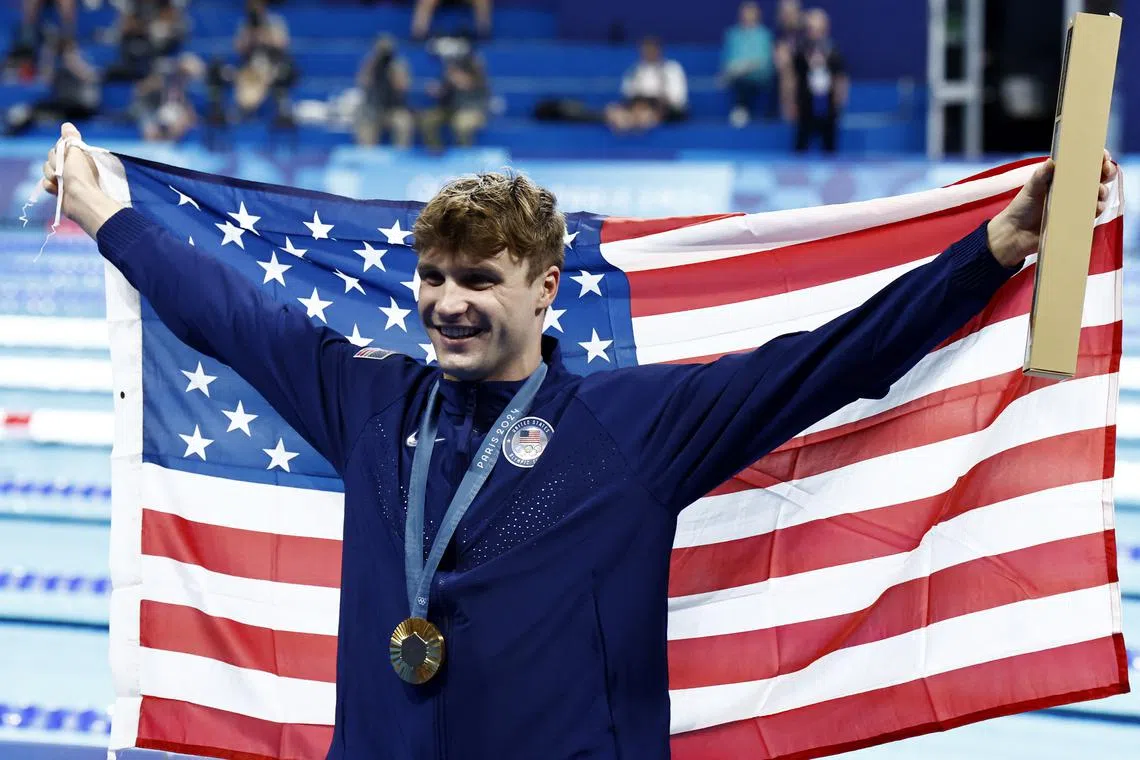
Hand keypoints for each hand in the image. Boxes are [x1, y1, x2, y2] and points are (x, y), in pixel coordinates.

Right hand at [41, 122, 123, 237]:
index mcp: (77, 156)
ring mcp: (65, 179)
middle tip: (63, 171)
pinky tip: (57, 190)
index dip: (59, 151)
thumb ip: (70, 138)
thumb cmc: (81, 175)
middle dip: (54, 163)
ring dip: (51, 175)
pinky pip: (46, 183)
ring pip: (46, 170)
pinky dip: (50, 186)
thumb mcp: (76, 151)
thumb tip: (67, 125)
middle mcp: (72, 167)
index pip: (59, 147)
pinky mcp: (59, 190)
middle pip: (50, 158)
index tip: (65, 155)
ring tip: (61, 182)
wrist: (81, 199)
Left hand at [986, 150, 1116, 267]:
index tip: (1103, 156)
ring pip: (1098, 194)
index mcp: (1062, 177)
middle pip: (1097, 177)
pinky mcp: (1077, 220)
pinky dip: (1097, 208)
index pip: (1084, 164)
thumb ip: (1041, 175)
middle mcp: (1072, 189)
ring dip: (1103, 191)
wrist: (1016, 234)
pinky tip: (1095, 207)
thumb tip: (1051, 161)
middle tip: (1105, 171)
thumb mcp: (1031, 188)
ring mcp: (1076, 205)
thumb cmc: (1022, 208)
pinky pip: (1092, 213)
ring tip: (1098, 192)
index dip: (1097, 158)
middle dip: (1106, 172)